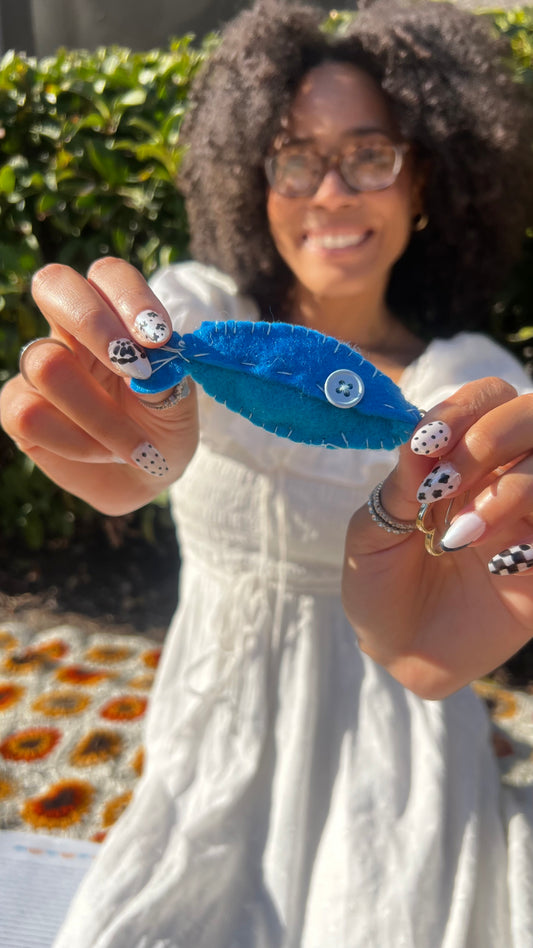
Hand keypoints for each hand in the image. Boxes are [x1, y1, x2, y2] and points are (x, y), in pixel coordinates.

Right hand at [0, 258, 198, 513]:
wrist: (145, 478)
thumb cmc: (163, 428)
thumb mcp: (179, 403)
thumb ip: (166, 376)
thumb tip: (151, 364)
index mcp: (113, 315)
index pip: (108, 276)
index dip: (129, 297)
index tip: (159, 338)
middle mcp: (69, 332)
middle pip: (53, 285)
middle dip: (93, 322)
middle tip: (133, 369)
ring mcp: (38, 369)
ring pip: (47, 364)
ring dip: (100, 414)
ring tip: (134, 445)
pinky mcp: (18, 409)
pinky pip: (30, 415)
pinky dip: (76, 442)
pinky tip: (100, 454)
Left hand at [342, 377, 532, 697]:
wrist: (399, 653)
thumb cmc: (379, 586)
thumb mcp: (372, 535)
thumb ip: (399, 486)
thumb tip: (421, 436)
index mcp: (458, 459)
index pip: (486, 400)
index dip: (464, 409)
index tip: (429, 444)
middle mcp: (501, 477)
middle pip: (532, 416)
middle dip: (492, 436)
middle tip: (446, 482)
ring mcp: (528, 518)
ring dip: (510, 488)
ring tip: (460, 536)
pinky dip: (532, 535)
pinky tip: (498, 564)